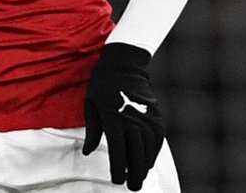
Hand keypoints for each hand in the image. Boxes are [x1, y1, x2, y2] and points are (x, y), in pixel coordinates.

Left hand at [83, 43, 164, 190]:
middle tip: (132, 187)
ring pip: (149, 149)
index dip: (118, 168)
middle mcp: (132, 120)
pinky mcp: (156, 116)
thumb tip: (88, 153)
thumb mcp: (91, 106)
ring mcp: (146, 118)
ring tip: (139, 178)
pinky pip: (157, 140)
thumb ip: (92, 131)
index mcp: (113, 118)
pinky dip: (154, 153)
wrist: (124, 65)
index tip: (117, 180)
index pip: (118, 151)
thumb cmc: (102, 86)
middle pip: (136, 154)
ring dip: (145, 166)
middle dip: (134, 173)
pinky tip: (149, 163)